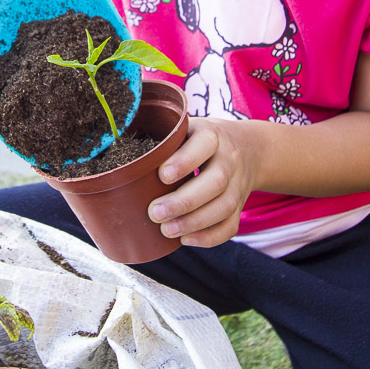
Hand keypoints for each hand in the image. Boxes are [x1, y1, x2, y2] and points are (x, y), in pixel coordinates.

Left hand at [149, 116, 260, 247]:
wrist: (247, 148)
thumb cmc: (199, 141)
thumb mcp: (185, 129)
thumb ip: (162, 141)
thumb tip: (122, 161)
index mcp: (211, 134)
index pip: (204, 144)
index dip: (184, 161)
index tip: (161, 176)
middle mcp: (229, 158)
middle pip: (216, 181)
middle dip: (184, 201)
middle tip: (155, 213)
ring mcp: (237, 183)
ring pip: (225, 205)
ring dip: (194, 222)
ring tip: (166, 230)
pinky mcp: (239, 204)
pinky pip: (231, 225)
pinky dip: (209, 237)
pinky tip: (186, 239)